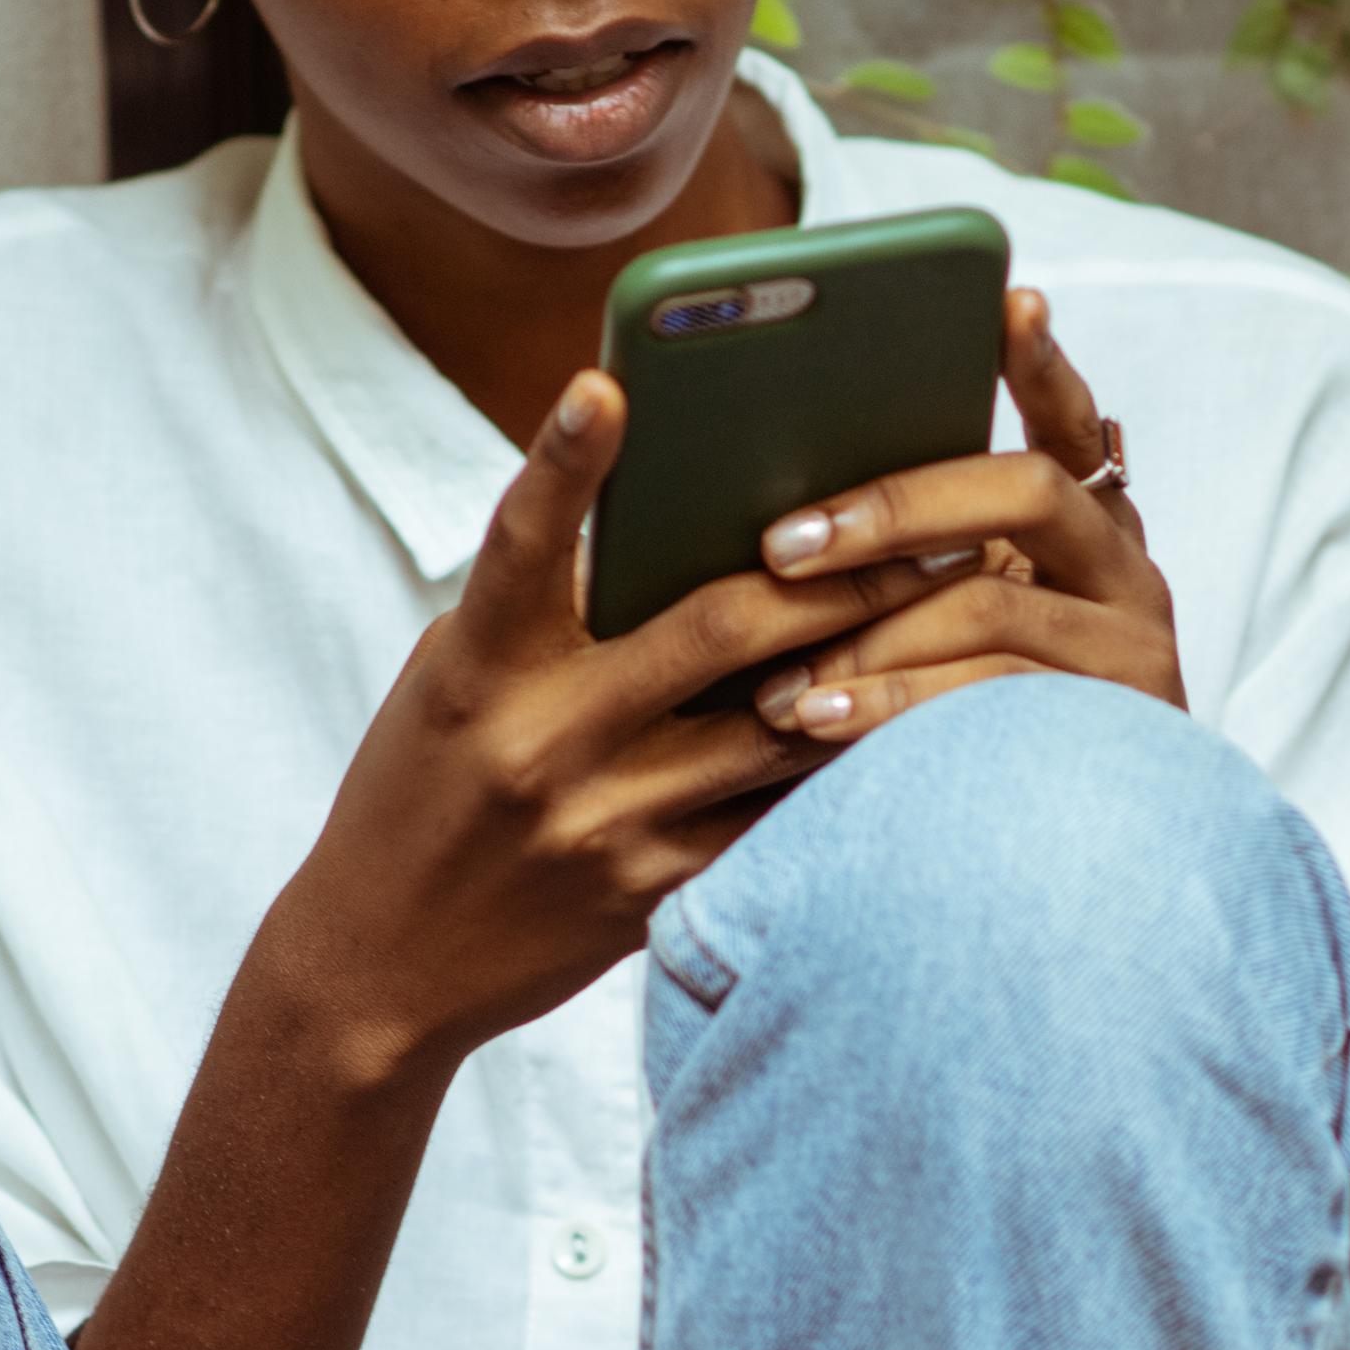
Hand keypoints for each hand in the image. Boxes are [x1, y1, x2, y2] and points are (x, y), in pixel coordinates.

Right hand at [264, 370, 942, 1078]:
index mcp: (482, 668)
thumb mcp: (462, 680)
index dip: (561, 462)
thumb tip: (676, 519)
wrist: (383, 966)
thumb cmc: (427, 788)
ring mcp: (607, 826)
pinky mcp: (654, 898)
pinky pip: (777, 822)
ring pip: (777, 732)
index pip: (519, 545)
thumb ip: (551, 608)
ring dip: (880, 666)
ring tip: (966, 610)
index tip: (607, 383)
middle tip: (933, 522)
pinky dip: (850, 771)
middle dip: (835, 574)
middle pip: (715, 632)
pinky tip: (925, 728)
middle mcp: (544, 742)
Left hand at [747, 290, 1185, 741]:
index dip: (1040, 362)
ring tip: (772, 679)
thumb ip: (902, 567)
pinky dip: (895, 708)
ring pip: (994, 606)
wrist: (1072, 880)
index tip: (1007, 300)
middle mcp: (1124, 572)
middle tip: (780, 542)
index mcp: (1081, 528)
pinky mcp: (1121, 730)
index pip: (1069, 420)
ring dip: (868, 638)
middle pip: (1021, 491)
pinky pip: (995, 700)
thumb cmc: (961, 737)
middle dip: (892, 508)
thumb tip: (764, 522)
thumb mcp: (936, 636)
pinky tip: (818, 725)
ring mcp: (1133, 650)